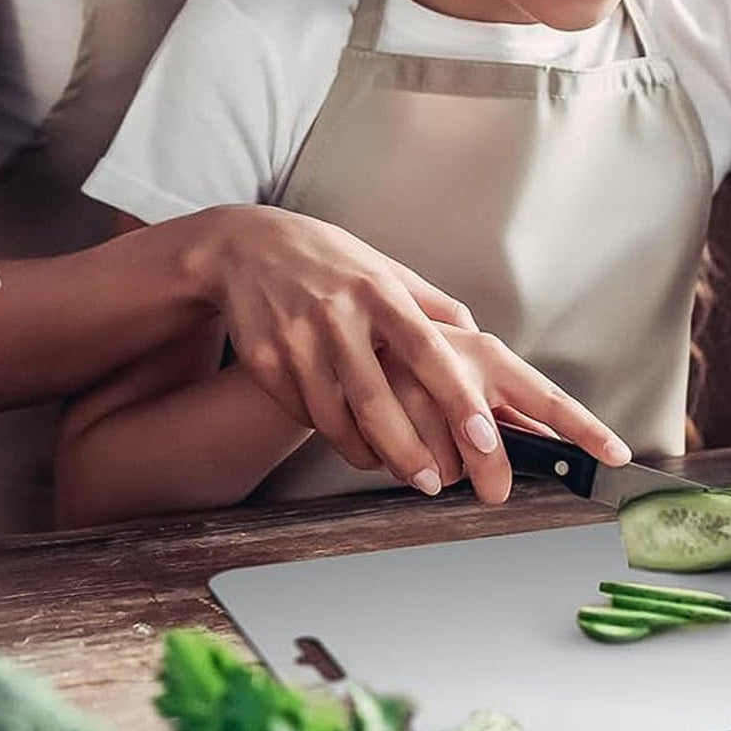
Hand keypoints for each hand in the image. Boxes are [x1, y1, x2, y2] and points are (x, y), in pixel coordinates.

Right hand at [205, 207, 628, 501]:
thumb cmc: (333, 262)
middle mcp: (338, 315)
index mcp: (380, 292)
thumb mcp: (385, 269)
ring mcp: (296, 340)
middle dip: (408, 451)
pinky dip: (330, 434)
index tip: (484, 438)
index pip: (427, 351)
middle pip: (376, 400)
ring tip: (390, 464)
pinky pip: (303, 415)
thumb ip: (432, 307)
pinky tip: (346, 436)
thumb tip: (480, 338)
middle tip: (433, 484)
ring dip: (366, 452)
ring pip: (335, 419)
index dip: (457, 397)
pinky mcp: (264, 361)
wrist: (246, 246)